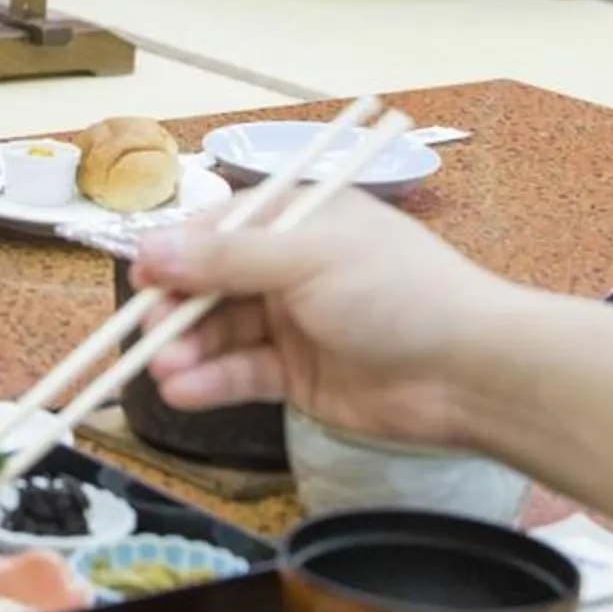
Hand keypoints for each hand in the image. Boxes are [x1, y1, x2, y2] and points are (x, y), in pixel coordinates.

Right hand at [135, 188, 538, 449]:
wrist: (471, 372)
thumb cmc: (399, 293)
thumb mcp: (309, 259)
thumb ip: (226, 258)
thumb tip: (148, 249)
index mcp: (299, 220)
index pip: (219, 226)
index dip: (176, 252)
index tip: (141, 277)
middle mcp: (291, 267)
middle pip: (211, 283)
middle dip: (175, 308)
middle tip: (148, 333)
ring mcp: (293, 323)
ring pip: (220, 332)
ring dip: (187, 349)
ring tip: (164, 370)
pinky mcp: (298, 376)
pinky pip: (242, 373)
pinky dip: (211, 382)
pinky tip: (185, 391)